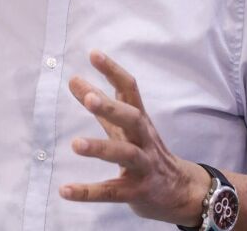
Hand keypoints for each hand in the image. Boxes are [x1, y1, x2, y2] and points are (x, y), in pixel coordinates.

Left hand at [60, 50, 208, 226]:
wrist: (181, 192)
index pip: (130, 90)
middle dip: (112, 108)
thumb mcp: (125, 127)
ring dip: (101, 149)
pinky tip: (65, 190)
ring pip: (125, 154)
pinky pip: (112, 192)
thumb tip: (74, 79)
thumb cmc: (145, 151)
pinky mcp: (137, 192)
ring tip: (76, 144)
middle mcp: (144, 140)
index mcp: (139, 120)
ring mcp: (143, 166)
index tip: (94, 54)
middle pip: (132, 119)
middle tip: (89, 98)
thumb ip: (100, 104)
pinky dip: (88, 192)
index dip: (113, 71)